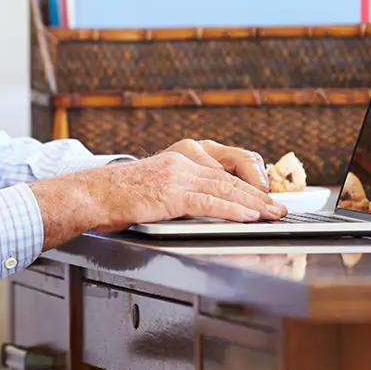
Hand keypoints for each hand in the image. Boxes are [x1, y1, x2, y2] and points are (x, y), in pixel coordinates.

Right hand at [30, 148, 284, 248]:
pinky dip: (233, 209)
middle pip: (232, 173)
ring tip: (273, 214)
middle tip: (279, 207)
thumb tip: (213, 202)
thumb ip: (184, 187)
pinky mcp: (170, 193)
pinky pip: (209, 201)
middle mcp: (183, 158)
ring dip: (255, 203)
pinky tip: (249, 216)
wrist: (91, 194)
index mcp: (182, 153)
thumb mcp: (158, 183)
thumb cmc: (119, 194)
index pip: (227, 162)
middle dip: (260, 192)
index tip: (268, 192)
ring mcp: (177, 174)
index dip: (252, 178)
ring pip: (226, 187)